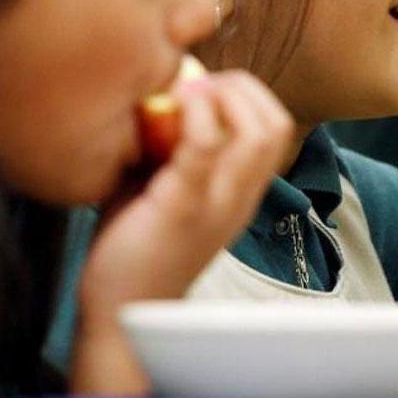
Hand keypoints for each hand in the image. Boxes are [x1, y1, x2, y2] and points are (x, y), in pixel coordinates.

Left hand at [72, 70, 292, 394]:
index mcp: (241, 192)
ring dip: (219, 96)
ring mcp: (217, 205)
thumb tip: (157, 91)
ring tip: (180, 97)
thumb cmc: (134, 243)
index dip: (246, 93)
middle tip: (192, 86)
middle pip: (275, 123)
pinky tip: (158, 112)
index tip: (201, 87)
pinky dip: (190, 115)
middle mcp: (240, 198)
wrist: (121, 312)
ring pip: (256, 132)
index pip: (276, 126)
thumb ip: (171, 146)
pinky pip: (206, 148)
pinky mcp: (183, 209)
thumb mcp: (164, 186)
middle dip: (238, 86)